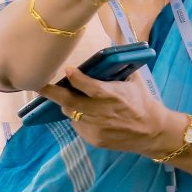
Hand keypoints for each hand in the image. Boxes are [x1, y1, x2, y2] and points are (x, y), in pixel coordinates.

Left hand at [35, 66, 176, 156]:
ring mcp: (97, 128)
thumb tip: (107, 51)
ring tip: (75, 99)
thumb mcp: (134, 82)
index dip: (76, 79)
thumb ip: (117, 70)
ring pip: (71, 114)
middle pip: (70, 103)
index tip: (68, 70)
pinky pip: (78, 125)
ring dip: (69, 105)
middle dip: (52, 94)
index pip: (90, 87)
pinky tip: (89, 115)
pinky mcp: (94, 139)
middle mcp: (102, 113)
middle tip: (39, 85)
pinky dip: (79, 118)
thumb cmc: (142, 102)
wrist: (152, 131)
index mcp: (114, 96)